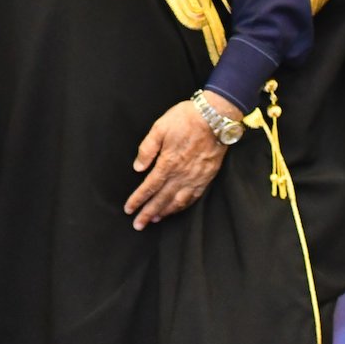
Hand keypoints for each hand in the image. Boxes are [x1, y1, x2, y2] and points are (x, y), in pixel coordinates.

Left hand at [123, 93, 231, 229]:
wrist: (215, 118)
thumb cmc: (185, 119)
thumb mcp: (159, 128)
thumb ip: (147, 149)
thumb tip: (137, 168)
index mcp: (168, 163)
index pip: (149, 187)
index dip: (138, 199)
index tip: (129, 209)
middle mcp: (182, 175)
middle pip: (162, 199)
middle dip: (148, 213)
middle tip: (138, 225)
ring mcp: (196, 178)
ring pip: (178, 201)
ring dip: (165, 212)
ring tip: (154, 220)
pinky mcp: (207, 177)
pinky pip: (193, 197)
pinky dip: (182, 206)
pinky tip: (176, 209)